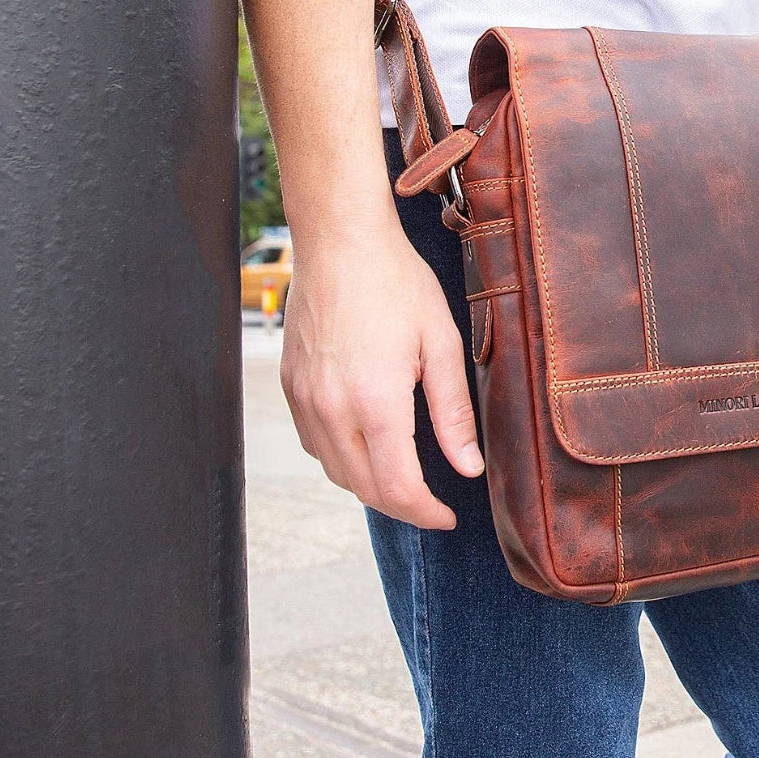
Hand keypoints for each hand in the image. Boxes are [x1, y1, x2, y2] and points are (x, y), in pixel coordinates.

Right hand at [279, 223, 483, 529]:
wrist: (339, 241)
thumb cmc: (395, 282)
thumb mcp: (441, 343)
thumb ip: (453, 413)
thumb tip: (468, 467)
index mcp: (375, 401)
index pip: (398, 487)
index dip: (425, 512)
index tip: (446, 516)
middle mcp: (332, 408)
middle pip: (363, 488)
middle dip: (401, 506)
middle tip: (430, 503)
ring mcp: (305, 399)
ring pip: (335, 471)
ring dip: (369, 485)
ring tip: (402, 477)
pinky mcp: (291, 386)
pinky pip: (314, 443)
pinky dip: (341, 458)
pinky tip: (365, 444)